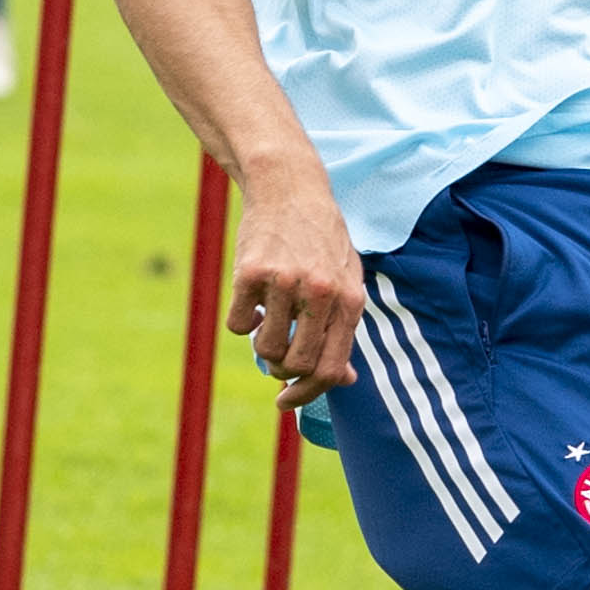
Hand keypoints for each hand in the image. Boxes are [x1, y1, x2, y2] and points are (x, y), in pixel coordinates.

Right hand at [228, 170, 365, 402]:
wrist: (290, 189)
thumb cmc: (321, 242)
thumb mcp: (347, 282)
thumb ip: (345, 329)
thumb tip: (344, 380)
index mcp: (351, 301)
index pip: (331, 369)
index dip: (309, 393)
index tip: (288, 400)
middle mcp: (322, 293)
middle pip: (298, 365)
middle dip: (283, 373)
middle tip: (276, 362)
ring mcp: (286, 281)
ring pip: (265, 348)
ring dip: (262, 348)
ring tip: (268, 324)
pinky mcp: (252, 271)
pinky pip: (239, 323)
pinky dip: (242, 321)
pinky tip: (253, 300)